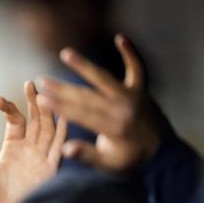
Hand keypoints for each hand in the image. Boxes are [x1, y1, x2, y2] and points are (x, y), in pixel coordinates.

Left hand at [0, 81, 66, 202]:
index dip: (10, 108)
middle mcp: (30, 152)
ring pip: (50, 128)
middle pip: (37, 120)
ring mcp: (41, 160)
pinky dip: (64, 131)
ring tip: (48, 90)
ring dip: (50, 110)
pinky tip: (66, 113)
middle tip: (32, 83)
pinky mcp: (50, 171)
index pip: (16, 121)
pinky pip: (59, 147)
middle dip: (36, 101)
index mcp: (12, 151)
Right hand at [36, 34, 164, 171]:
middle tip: (42, 80)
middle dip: (62, 88)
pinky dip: (130, 53)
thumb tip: (65, 149)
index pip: (80, 115)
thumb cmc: (130, 160)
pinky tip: (121, 37)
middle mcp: (123, 109)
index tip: (41, 99)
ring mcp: (132, 96)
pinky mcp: (141, 89)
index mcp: (113, 128)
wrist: (162, 153)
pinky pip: (136, 67)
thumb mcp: (108, 164)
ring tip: (65, 53)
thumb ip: (87, 155)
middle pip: (86, 96)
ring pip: (104, 78)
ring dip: (84, 65)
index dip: (59, 106)